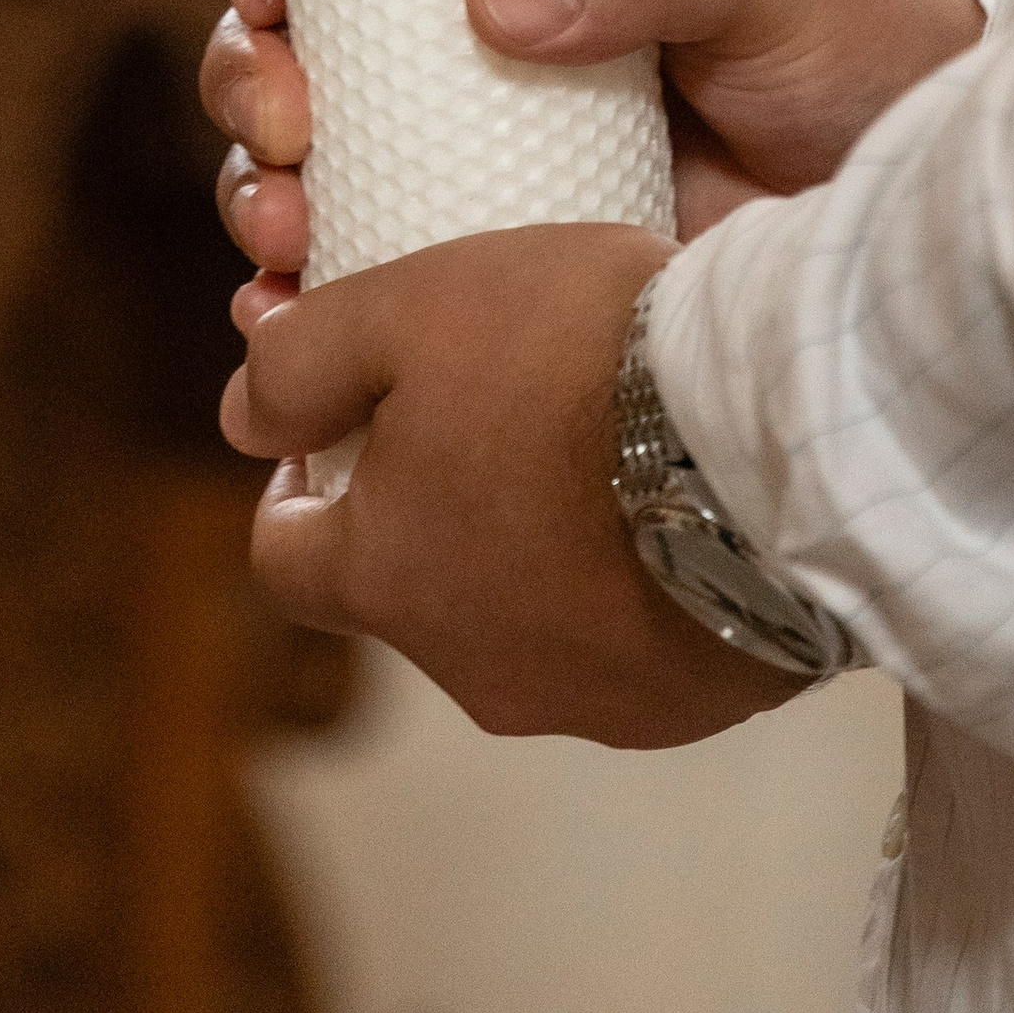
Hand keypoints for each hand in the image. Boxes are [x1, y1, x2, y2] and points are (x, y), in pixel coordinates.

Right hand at [199, 0, 985, 307]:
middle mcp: (487, 61)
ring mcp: (494, 177)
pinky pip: (385, 300)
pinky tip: (287, 333)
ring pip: (325, 184)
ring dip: (269, 208)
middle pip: (315, 65)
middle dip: (260, 98)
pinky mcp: (516, 286)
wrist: (946, 202)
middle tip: (287, 139)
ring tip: (283, 243)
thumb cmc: (861, 41)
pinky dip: (319, 315)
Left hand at [224, 220, 800, 743]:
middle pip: (410, 587)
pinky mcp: (683, 703)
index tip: (336, 424)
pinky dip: (627, 582)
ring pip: (520, 620)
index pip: (285, 559)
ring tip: (591, 446)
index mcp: (386, 579)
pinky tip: (670, 502)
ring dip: (531, 547)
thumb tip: (240, 414)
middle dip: (427, 505)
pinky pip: (627, 643)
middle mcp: (470, 669)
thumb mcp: (410, 309)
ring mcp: (585, 700)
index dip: (294, 484)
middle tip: (485, 407)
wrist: (773, 439)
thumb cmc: (579, 359)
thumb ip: (301, 363)